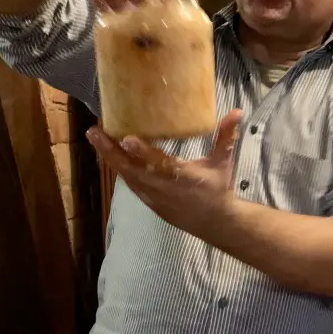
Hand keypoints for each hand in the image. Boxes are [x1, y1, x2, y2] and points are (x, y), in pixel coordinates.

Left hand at [86, 110, 242, 235]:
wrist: (215, 222)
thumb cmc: (218, 188)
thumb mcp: (223, 162)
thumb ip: (226, 136)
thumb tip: (238, 111)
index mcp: (183, 178)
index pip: (159, 164)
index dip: (143, 152)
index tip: (127, 138)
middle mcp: (164, 188)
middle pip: (133, 169)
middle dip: (111, 151)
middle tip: (94, 131)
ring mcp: (154, 197)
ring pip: (127, 176)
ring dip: (109, 158)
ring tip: (95, 137)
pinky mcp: (149, 202)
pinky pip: (130, 183)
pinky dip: (118, 168)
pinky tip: (106, 154)